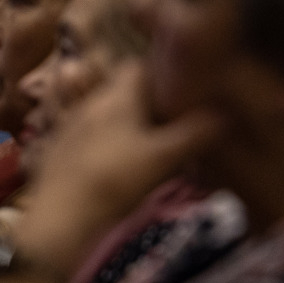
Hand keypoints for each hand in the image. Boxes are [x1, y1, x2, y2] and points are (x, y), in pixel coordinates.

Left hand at [19, 62, 221, 263]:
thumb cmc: (116, 180)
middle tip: (171, 124)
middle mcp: (91, 102)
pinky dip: (106, 141)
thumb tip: (224, 113)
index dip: (162, 75)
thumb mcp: (164, 158)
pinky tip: (118, 163)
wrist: (62, 216)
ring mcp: (71, 125)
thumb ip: (196, 133)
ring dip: (126, 122)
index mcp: (117, 96)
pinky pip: (88, 133)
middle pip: (122, 89)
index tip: (182, 93)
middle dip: (146, 101)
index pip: (138, 66)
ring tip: (148, 146)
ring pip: (105, 112)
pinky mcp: (59, 148)